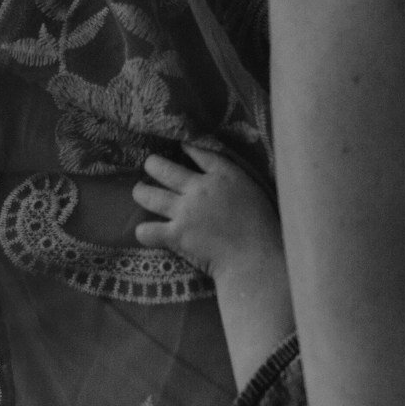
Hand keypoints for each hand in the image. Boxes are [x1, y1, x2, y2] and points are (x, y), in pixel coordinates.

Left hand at [133, 147, 279, 278]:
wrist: (256, 258)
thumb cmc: (265, 229)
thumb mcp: (255, 192)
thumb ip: (235, 182)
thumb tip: (224, 181)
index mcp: (224, 176)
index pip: (199, 154)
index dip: (186, 148)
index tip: (180, 147)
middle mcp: (199, 188)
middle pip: (164, 168)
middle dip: (152, 165)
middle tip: (150, 166)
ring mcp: (185, 211)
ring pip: (148, 195)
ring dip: (141, 192)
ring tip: (140, 192)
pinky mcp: (176, 235)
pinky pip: (147, 230)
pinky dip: (144, 232)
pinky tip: (146, 232)